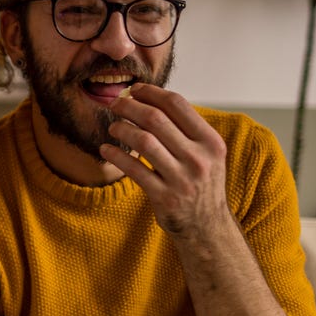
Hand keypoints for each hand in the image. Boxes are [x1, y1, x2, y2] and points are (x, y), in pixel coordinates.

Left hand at [101, 83, 231, 239]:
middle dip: (130, 107)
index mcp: (210, 141)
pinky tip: (106, 150)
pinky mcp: (164, 197)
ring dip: (122, 130)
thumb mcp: (207, 154)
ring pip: (143, 141)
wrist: (207, 226)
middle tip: (115, 104)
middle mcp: (198, 158)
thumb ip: (186, 130)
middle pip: (156, 119)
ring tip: (113, 127)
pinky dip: (116, 156)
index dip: (151, 92)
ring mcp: (181, 179)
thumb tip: (151, 100)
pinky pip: (134, 170)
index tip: (134, 90)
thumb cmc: (200, 184)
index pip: (177, 104)